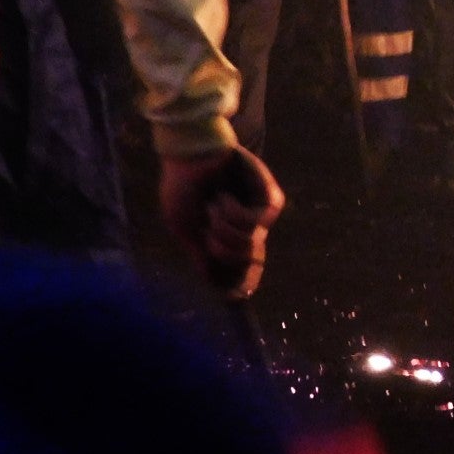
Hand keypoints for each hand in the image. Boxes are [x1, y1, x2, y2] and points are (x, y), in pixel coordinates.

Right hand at [160, 147, 285, 298]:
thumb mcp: (184, 228)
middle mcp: (248, 227)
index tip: (235, 297)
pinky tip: (224, 200)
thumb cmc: (184, 188)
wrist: (190, 157)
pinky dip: (233, 215)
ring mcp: (260, 212)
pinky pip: (255, 223)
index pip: (245, 266)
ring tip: (214, 207)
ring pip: (250, 244)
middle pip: (250, 261)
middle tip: (209, 230)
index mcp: (229, 234)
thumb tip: (211, 281)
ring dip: (224, 229)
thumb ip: (200, 255)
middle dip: (223, 251)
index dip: (244, 282)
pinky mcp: (269, 197)